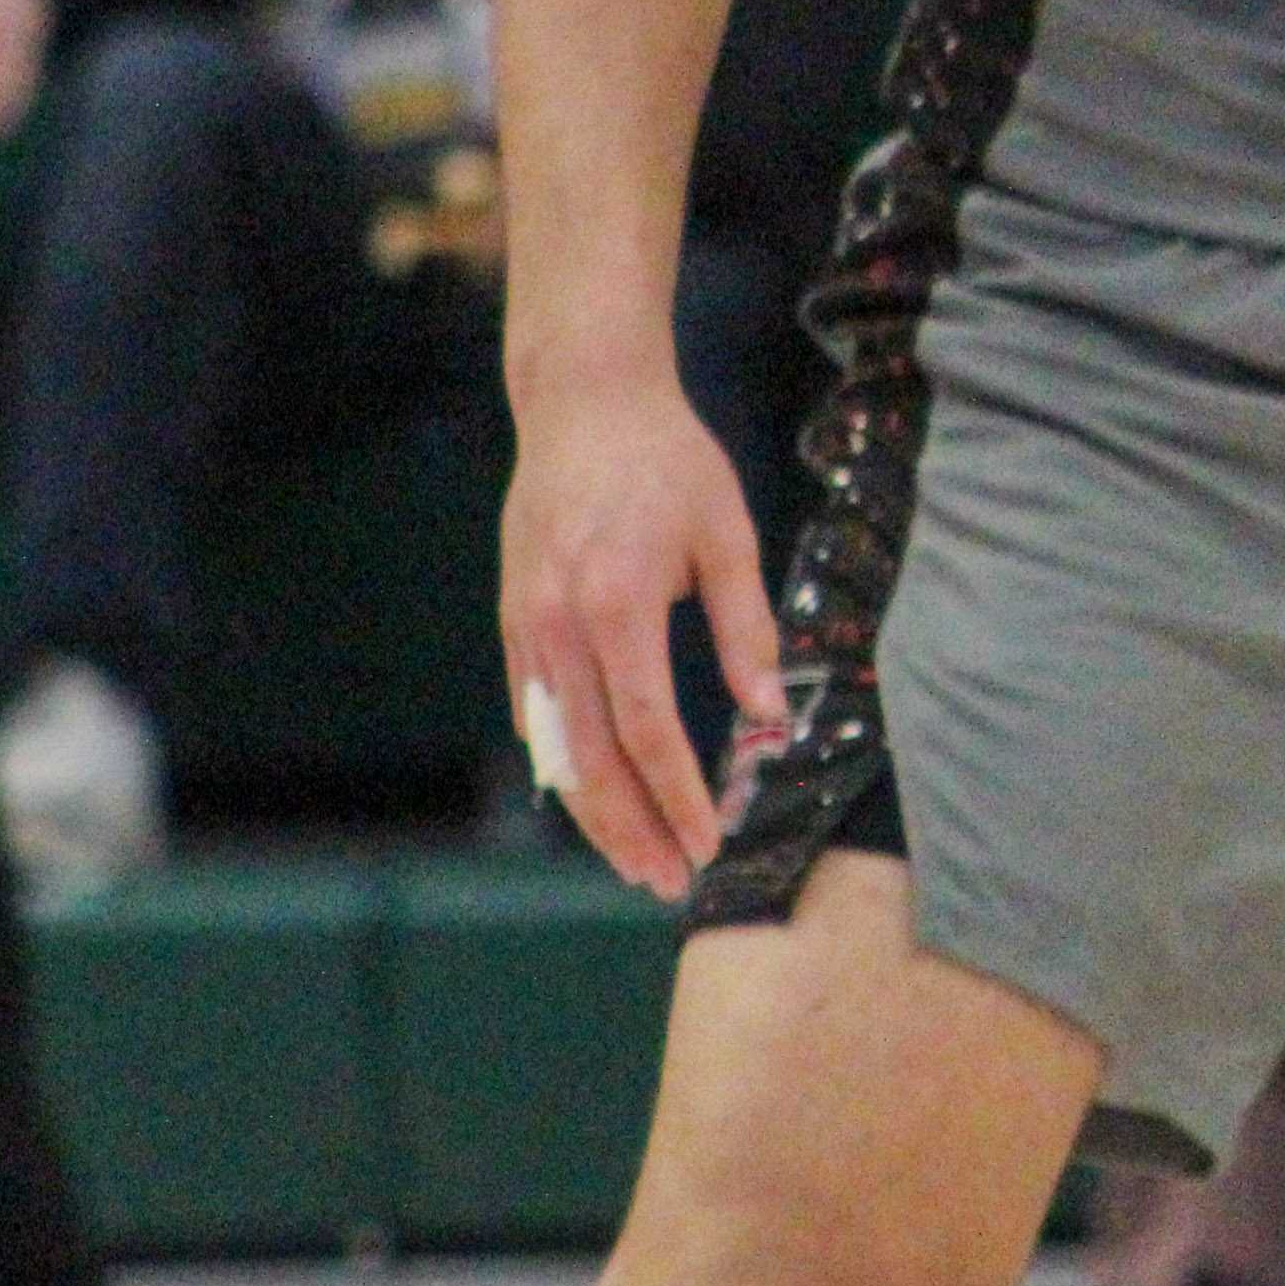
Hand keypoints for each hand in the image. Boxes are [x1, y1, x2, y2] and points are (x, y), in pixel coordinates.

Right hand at [500, 350, 781, 899]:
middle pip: (591, 757)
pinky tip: (597, 802)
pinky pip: (534, 716)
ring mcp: (526, 626)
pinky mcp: (513, 622)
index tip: (709, 840)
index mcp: (616, 602)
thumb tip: (771, 718)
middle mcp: (559, 624)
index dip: (677, 794)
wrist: (583, 403)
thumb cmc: (667, 462)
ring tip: (635, 863)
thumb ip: (747, 629)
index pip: (647, 728)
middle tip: (671, 882)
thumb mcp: (726, 533)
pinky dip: (564, 768)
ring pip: (554, 748)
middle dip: (633, 829)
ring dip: (595, 815)